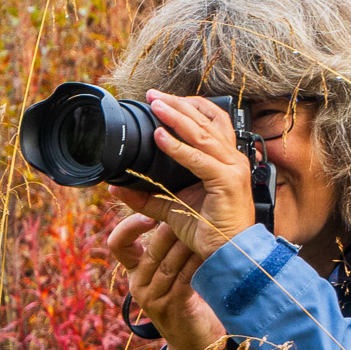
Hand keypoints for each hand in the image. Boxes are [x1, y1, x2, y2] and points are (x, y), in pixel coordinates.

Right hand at [109, 209, 224, 349]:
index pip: (118, 244)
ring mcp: (154, 299)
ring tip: (203, 224)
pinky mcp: (173, 308)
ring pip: (168, 263)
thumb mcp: (171, 273)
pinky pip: (184, 279)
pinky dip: (197, 262)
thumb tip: (175, 211)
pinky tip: (209, 250)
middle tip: (189, 207)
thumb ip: (168, 248)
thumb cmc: (188, 300)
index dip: (129, 226)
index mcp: (135, 272)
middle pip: (150, 249)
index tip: (150, 213)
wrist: (196, 343)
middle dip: (170, 227)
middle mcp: (139, 285)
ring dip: (187, 242)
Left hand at [111, 91, 255, 260]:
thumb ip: (147, 195)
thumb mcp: (171, 207)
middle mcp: (233, 159)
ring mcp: (233, 169)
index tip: (162, 99)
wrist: (229, 254)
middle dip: (178, 105)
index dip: (188, 107)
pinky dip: (178, 147)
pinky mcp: (228, 182)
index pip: (211, 121)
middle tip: (153, 95)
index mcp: (225, 160)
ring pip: (203, 134)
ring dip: (177, 117)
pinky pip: (199, 160)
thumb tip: (117, 187)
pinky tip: (160, 137)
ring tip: (155, 105)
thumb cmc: (208, 230)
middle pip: (207, 120)